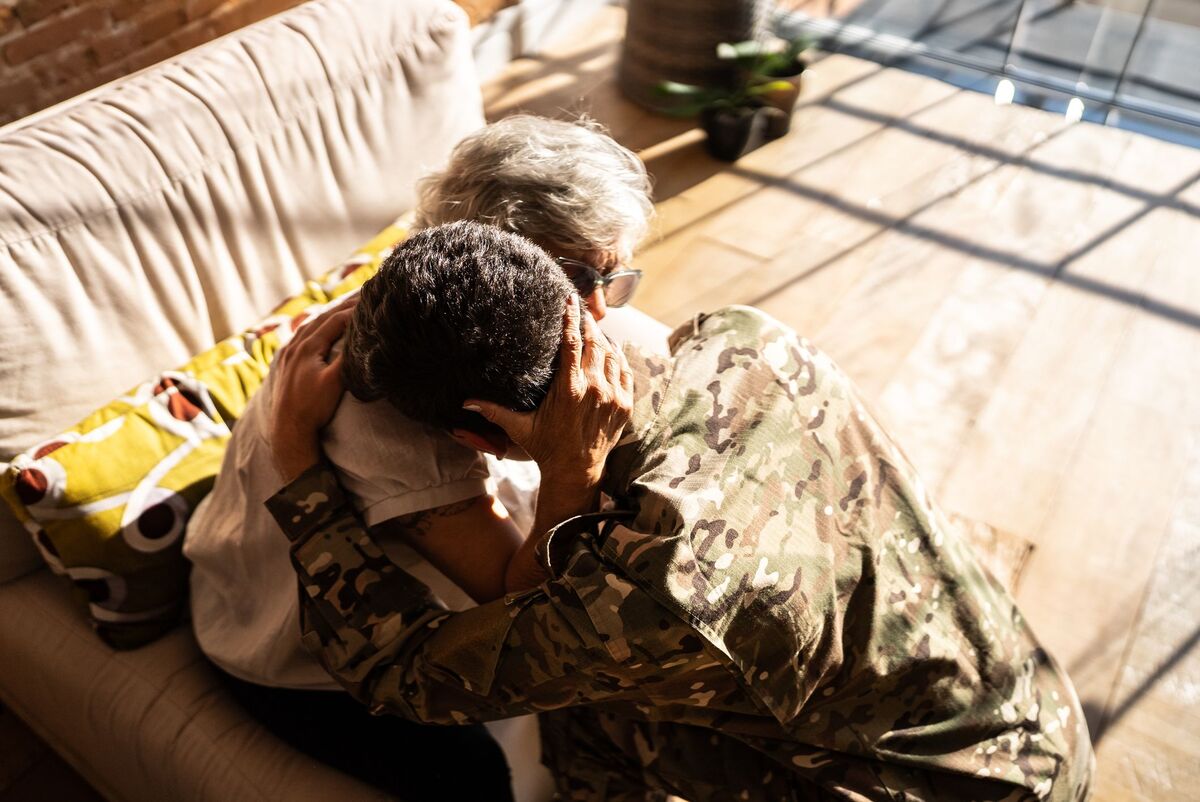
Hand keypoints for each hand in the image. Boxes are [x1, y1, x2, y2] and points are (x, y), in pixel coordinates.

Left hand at [268, 300, 355, 482]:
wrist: (288, 430)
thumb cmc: (313, 408)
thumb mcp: (336, 382)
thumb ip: (348, 357)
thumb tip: (365, 338)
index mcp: (308, 346)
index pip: (336, 319)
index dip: (355, 308)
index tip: (373, 298)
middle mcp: (295, 346)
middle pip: (322, 318)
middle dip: (343, 305)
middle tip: (363, 293)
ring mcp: (287, 354)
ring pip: (309, 325)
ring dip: (328, 314)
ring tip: (344, 305)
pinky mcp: (284, 364)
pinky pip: (300, 337)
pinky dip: (313, 326)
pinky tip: (316, 327)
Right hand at [465, 294, 632, 492]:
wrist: (576, 472)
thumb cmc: (546, 448)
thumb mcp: (519, 428)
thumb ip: (494, 411)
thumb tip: (464, 402)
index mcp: (568, 389)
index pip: (572, 343)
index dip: (571, 318)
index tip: (570, 300)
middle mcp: (593, 389)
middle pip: (595, 343)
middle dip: (588, 323)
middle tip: (582, 310)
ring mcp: (612, 396)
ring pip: (612, 354)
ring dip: (604, 339)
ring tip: (594, 328)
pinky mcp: (624, 405)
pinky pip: (625, 371)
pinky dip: (618, 358)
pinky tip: (611, 350)